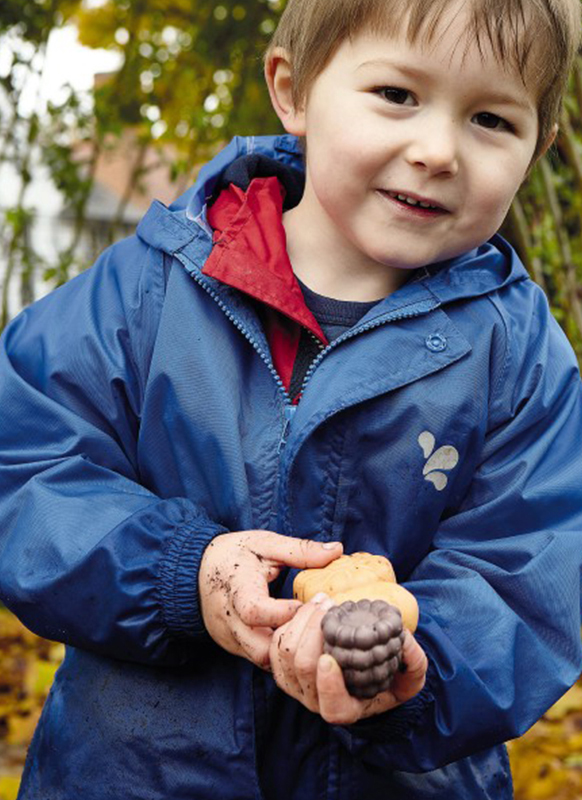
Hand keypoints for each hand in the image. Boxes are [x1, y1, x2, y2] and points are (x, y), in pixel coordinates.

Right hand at [199, 530, 342, 668]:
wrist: (194, 570)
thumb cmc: (234, 553)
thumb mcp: (265, 543)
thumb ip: (300, 550)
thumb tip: (337, 550)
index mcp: (236, 589)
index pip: (255, 611)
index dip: (285, 612)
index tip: (311, 603)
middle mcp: (229, 620)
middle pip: (261, 648)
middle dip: (292, 641)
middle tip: (317, 626)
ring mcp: (230, 638)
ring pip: (262, 660)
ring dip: (288, 650)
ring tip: (310, 633)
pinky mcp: (234, 647)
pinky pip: (259, 658)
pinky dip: (280, 653)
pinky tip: (299, 638)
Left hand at [269, 595, 427, 723]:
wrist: (366, 666)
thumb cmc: (389, 673)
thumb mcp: (412, 673)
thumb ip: (413, 661)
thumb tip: (403, 640)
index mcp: (346, 708)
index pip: (332, 707)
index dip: (328, 686)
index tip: (330, 659)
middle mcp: (316, 700)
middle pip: (302, 668)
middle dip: (313, 631)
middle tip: (331, 605)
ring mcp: (296, 684)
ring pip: (286, 653)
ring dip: (303, 620)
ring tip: (324, 600)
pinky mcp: (283, 665)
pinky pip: (277, 642)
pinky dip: (291, 621)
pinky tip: (312, 606)